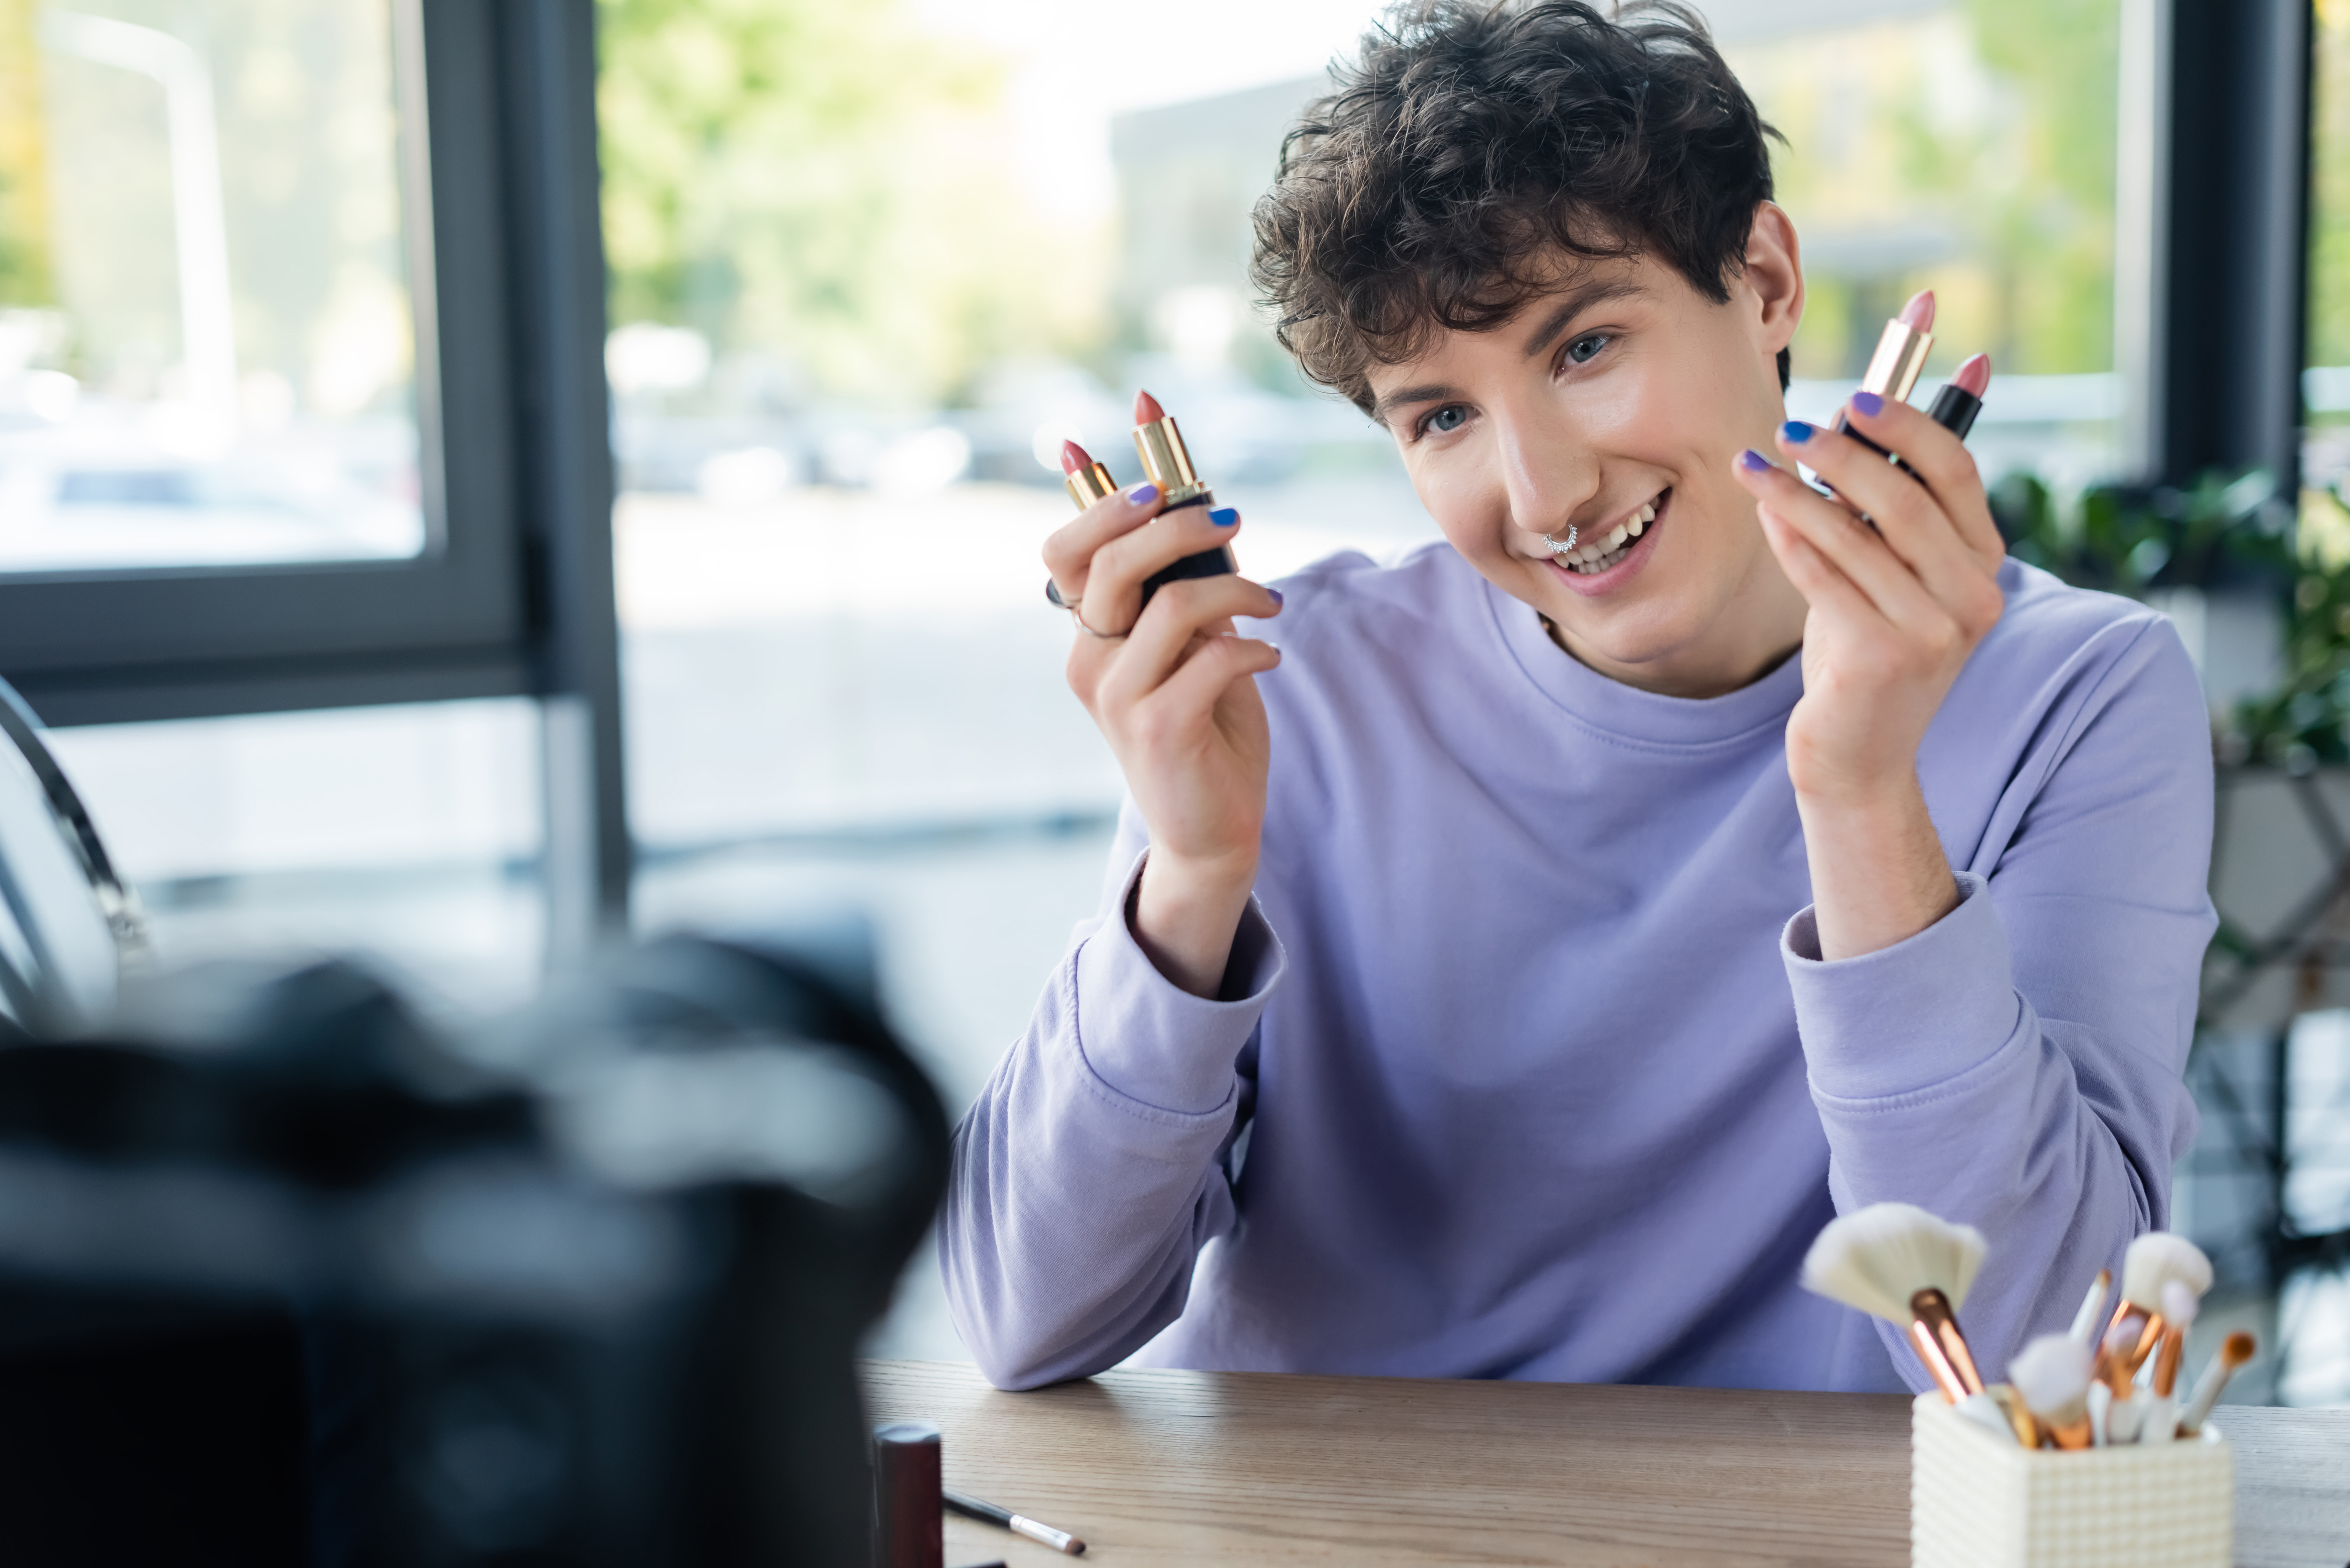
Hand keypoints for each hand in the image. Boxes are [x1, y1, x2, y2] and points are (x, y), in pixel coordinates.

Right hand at [1044, 483, 1281, 996]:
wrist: (1213, 826)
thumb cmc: (1209, 726)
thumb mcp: (1195, 644)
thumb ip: (1186, 585)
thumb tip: (1200, 506)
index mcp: (1089, 635)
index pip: (1067, 549)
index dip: (1097, 487)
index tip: (1138, 422)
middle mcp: (1088, 660)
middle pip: (1109, 561)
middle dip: (1173, 522)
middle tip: (1229, 517)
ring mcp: (1116, 696)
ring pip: (1168, 604)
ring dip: (1233, 589)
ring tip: (1269, 603)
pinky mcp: (1156, 727)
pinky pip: (1210, 658)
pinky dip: (1251, 645)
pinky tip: (1269, 653)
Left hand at [1731, 388, 2005, 957]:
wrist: (1860, 754)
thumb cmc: (1868, 648)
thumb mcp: (1892, 575)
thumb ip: (1892, 505)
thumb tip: (1886, 408)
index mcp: (1984, 563)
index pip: (1956, 472)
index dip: (1910, 424)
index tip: (1858, 396)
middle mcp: (1973, 595)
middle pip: (1905, 496)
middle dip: (1842, 453)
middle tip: (1789, 429)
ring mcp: (1933, 630)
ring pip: (1855, 534)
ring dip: (1795, 491)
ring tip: (1751, 465)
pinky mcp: (1883, 657)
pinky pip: (1824, 577)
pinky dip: (1789, 538)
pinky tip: (1763, 512)